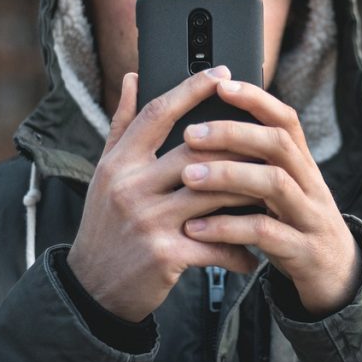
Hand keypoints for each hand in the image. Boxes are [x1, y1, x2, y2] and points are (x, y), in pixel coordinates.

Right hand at [67, 67, 260, 321]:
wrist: (91, 287)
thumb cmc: (106, 224)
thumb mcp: (107, 172)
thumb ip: (123, 124)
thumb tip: (134, 77)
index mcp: (120, 162)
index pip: (158, 114)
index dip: (192, 89)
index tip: (222, 74)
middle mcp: (131, 186)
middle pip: (195, 151)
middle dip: (237, 144)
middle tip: (268, 139)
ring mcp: (148, 220)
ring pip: (213, 195)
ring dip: (247, 196)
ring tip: (271, 194)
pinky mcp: (164, 254)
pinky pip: (214, 244)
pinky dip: (238, 249)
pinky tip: (253, 252)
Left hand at [180, 80, 361, 316]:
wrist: (335, 277)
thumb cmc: (293, 226)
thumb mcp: (277, 191)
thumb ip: (251, 163)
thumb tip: (203, 129)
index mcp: (301, 165)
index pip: (284, 119)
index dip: (255, 98)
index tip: (220, 84)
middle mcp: (309, 184)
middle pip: (278, 144)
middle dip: (234, 133)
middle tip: (191, 133)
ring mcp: (309, 217)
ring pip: (274, 184)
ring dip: (229, 175)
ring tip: (189, 176)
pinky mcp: (302, 251)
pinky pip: (265, 234)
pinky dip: (227, 228)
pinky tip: (195, 228)